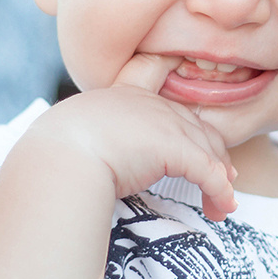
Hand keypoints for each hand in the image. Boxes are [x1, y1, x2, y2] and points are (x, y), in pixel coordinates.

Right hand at [22, 53, 237, 219]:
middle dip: (211, 153)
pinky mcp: (175, 147)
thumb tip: (84, 164)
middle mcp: (149, 103)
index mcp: (120, 95)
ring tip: (219, 206)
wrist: (58, 160)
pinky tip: (222, 210)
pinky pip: (208, 172)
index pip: (152, 69)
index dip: (171, 69)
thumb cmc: (55, 155)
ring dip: (219, 181)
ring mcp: (165, 122)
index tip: (183, 75)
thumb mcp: (72, 137)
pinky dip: (220, 192)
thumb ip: (91, 139)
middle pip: (194, 124)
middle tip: (221, 177)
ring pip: (207, 150)